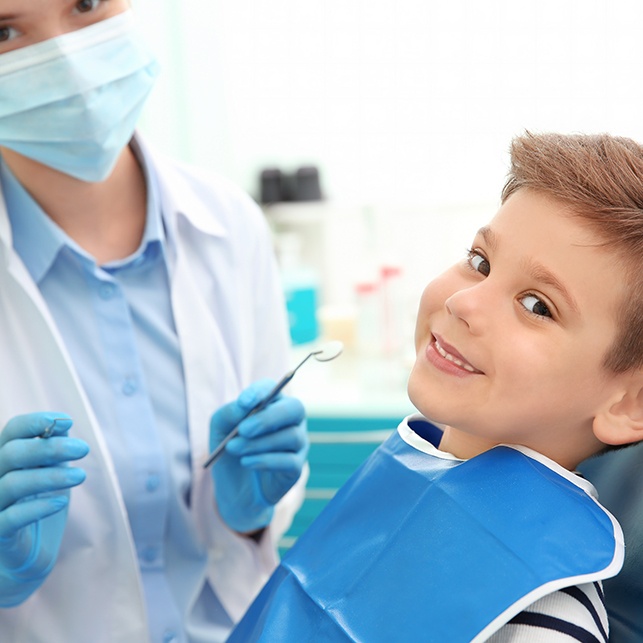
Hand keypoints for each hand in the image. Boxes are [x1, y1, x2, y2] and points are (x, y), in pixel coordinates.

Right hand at [0, 413, 88, 606]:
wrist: (27, 559)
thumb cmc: (37, 507)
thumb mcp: (51, 473)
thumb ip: (53, 449)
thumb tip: (62, 423)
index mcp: (5, 460)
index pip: (11, 432)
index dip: (34, 422)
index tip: (64, 421)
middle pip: (12, 453)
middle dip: (50, 447)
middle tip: (83, 449)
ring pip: (11, 484)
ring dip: (50, 476)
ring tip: (80, 476)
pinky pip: (10, 519)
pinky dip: (37, 508)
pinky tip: (61, 502)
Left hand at [209, 380, 307, 533]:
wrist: (233, 490)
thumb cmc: (230, 451)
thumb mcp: (220, 429)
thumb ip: (229, 413)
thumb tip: (244, 406)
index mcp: (273, 404)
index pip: (273, 389)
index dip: (260, 393)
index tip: (244, 402)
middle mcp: (291, 420)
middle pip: (294, 408)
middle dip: (268, 418)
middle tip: (243, 429)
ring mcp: (297, 444)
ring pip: (290, 436)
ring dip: (259, 443)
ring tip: (234, 449)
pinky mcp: (296, 468)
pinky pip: (289, 461)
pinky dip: (266, 460)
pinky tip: (247, 462)